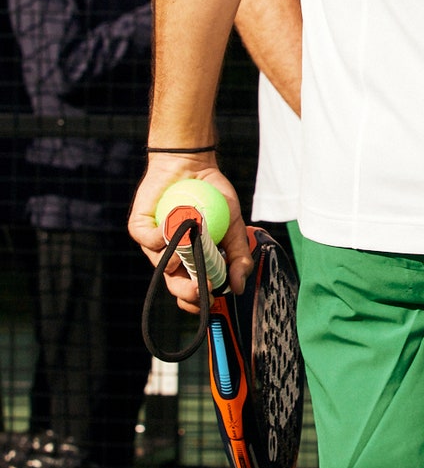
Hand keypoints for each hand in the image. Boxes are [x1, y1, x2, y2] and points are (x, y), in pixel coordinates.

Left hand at [129, 152, 252, 312]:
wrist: (194, 166)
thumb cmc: (215, 197)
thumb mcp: (235, 226)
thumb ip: (238, 255)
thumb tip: (239, 286)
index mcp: (193, 260)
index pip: (192, 290)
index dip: (199, 301)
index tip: (212, 299)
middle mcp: (172, 256)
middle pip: (174, 284)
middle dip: (187, 292)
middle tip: (201, 288)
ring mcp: (154, 243)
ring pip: (161, 264)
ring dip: (179, 256)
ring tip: (194, 239)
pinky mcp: (140, 227)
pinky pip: (148, 240)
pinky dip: (163, 234)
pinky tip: (177, 223)